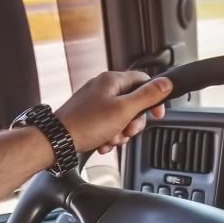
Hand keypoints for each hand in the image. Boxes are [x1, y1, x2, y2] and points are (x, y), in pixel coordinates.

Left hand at [56, 70, 172, 153]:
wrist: (57, 140)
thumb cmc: (86, 125)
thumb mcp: (125, 110)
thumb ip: (148, 96)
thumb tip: (166, 83)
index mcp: (112, 81)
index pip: (144, 80)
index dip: (154, 98)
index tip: (157, 114)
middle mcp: (103, 88)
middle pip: (133, 102)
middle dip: (134, 122)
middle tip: (128, 130)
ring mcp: (94, 102)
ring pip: (122, 116)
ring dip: (122, 131)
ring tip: (113, 138)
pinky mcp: (88, 115)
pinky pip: (108, 124)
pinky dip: (110, 135)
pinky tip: (104, 142)